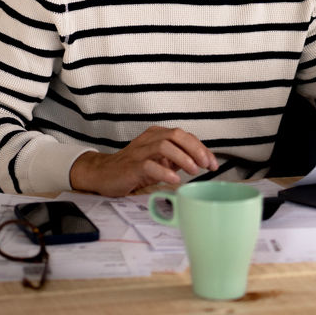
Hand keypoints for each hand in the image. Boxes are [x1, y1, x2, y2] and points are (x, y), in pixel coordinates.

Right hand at [69, 126, 217, 196]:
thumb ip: (176, 159)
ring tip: (194, 171)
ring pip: (165, 146)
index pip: (184, 136)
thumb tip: (199, 162)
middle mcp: (149, 139)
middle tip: (206, 165)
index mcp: (157, 135)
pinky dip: (164, 171)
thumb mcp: (158, 161)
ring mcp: (139, 152)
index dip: (202, 148)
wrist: (103, 174)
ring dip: (183, 158)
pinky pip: (149, 165)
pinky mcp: (131, 166)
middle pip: (176, 135)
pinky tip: (174, 179)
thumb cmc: (133, 168)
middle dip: (196, 149)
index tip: (213, 163)